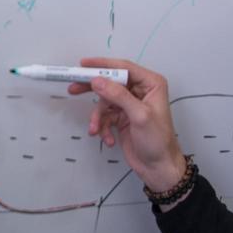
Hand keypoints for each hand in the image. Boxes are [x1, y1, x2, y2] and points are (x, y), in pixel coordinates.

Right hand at [67, 58, 185, 192]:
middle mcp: (140, 91)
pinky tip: (107, 138)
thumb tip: (98, 80)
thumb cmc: (158, 141)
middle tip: (74, 88)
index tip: (83, 65)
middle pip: (110, 82)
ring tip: (95, 128)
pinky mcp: (121, 117)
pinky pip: (105, 116)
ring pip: (104, 102)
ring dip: (98, 117)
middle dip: (92, 88)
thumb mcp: (139, 115)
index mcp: (150, 84)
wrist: (158, 167)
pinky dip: (102, 126)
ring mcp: (129, 104)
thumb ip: (118, 95)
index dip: (102, 65)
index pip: (123, 68)